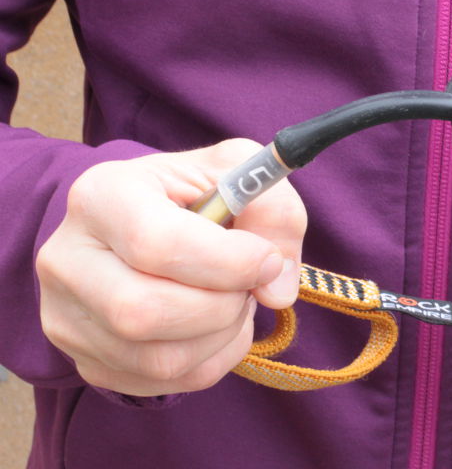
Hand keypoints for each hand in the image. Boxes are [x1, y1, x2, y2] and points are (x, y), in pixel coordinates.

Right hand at [36, 139, 305, 395]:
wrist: (153, 221)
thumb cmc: (202, 195)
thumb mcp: (243, 176)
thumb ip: (275, 215)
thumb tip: (276, 289)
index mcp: (101, 196)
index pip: (157, 244)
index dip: (228, 262)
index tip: (268, 261)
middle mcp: (67, 259)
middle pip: (145, 312)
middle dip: (222, 306)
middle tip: (250, 285)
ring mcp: (67, 317)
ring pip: (159, 359)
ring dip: (222, 335)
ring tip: (235, 299)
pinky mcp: (87, 361)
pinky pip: (164, 383)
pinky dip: (212, 359)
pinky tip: (217, 324)